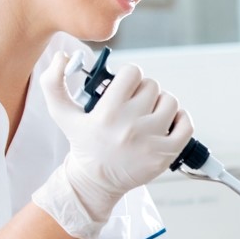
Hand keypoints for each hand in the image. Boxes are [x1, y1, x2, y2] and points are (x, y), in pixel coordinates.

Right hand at [33, 51, 192, 238]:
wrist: (96, 182)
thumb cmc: (83, 145)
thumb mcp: (62, 115)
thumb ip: (53, 83)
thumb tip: (62, 56)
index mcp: (108, 113)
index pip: (132, 73)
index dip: (129, 76)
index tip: (124, 86)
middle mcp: (131, 126)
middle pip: (152, 86)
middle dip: (143, 91)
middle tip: (135, 103)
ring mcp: (151, 140)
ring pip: (170, 101)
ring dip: (162, 103)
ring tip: (149, 113)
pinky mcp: (166, 153)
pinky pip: (186, 125)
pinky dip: (181, 119)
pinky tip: (168, 122)